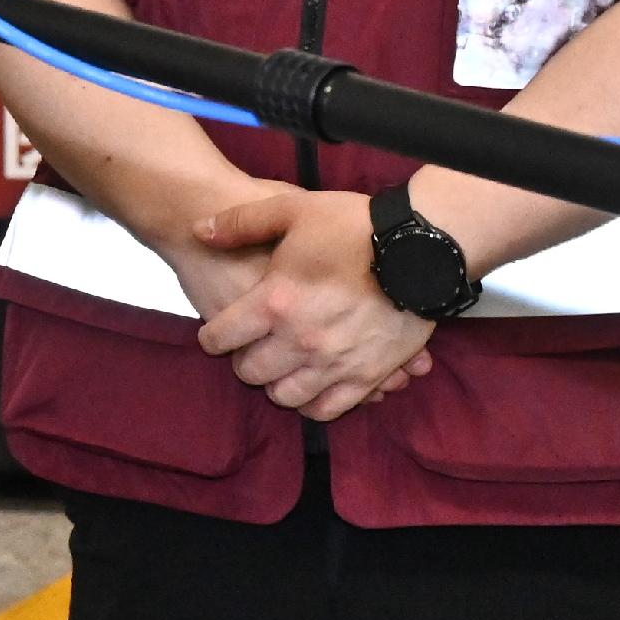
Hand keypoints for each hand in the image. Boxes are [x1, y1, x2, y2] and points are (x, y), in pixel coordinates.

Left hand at [191, 186, 438, 419]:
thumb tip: (199, 230)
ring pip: (286, 395)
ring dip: (276, 384)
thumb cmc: (352, 227)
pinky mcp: (368, 377)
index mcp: (275, 302)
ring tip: (280, 367)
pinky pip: (329, 409)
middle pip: (251, 372)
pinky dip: (314, 403)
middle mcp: (300, 340)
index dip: (212, 336)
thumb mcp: (290, 210)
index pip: (221, 337)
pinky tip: (311, 386)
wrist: (421, 249)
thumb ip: (240, 223)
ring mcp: (336, 363)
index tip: (215, 334)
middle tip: (249, 349)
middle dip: (243, 361)